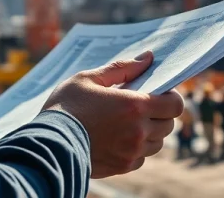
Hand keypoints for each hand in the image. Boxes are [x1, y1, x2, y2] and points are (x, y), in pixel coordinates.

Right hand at [41, 51, 184, 178]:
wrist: (48, 143)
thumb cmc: (66, 106)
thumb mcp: (89, 78)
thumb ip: (122, 68)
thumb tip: (148, 58)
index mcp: (134, 106)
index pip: (175, 105)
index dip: (171, 97)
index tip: (159, 93)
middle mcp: (138, 131)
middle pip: (169, 124)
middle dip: (160, 113)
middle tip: (141, 105)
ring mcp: (132, 152)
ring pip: (157, 142)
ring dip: (150, 131)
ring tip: (129, 122)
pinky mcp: (122, 167)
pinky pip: (142, 157)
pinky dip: (137, 148)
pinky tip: (119, 138)